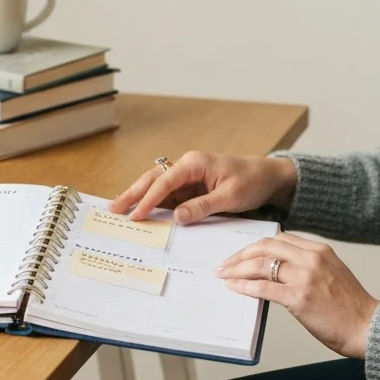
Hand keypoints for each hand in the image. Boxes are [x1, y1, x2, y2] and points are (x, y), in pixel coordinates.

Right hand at [109, 151, 297, 224]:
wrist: (267, 177)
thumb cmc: (251, 181)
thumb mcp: (230, 196)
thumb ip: (203, 207)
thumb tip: (177, 217)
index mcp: (194, 163)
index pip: (165, 182)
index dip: (148, 199)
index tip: (135, 214)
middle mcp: (186, 167)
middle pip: (152, 180)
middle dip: (132, 194)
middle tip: (112, 209)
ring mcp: (187, 177)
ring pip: (156, 187)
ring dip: (138, 198)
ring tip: (118, 210)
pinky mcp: (190, 188)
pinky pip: (168, 196)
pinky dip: (153, 204)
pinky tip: (140, 213)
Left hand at [216, 232, 378, 358]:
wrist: (367, 326)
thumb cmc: (350, 307)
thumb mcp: (331, 274)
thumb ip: (307, 267)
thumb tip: (276, 271)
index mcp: (319, 250)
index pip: (279, 239)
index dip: (255, 246)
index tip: (242, 255)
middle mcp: (312, 259)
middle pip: (266, 247)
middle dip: (241, 255)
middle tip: (226, 264)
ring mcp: (305, 277)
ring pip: (261, 265)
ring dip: (237, 270)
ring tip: (225, 275)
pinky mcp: (299, 298)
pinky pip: (263, 288)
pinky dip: (245, 287)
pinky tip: (234, 288)